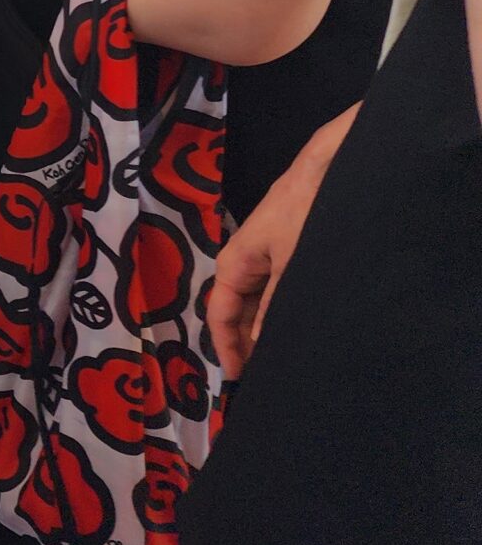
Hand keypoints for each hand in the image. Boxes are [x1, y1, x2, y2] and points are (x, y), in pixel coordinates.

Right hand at [208, 105, 356, 377]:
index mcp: (233, 264)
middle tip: (261, 374)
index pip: (219, 315)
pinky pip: (273, 286)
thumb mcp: (290, 267)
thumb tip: (259, 344)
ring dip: (262, 325)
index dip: (226, 348)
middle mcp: (243, 260)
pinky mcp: (285, 246)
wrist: (325, 165)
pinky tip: (294, 320)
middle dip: (244, 340)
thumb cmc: (303, 214)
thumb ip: (273, 307)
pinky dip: (277, 308)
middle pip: (235, 309)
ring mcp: (265, 253)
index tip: (238, 378)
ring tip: (278, 354)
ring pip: (256, 299)